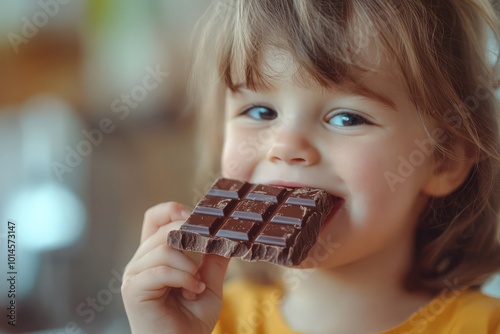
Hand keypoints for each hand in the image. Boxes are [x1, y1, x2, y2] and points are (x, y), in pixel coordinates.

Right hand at [121, 202, 229, 333]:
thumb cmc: (190, 323)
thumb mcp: (208, 285)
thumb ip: (213, 260)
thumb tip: (227, 235)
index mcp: (155, 257)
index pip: (154, 219)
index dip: (172, 210)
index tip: (194, 215)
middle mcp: (140, 262)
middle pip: (163, 229)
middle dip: (190, 237)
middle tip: (206, 253)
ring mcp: (134, 274)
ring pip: (164, 248)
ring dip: (189, 266)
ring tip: (197, 286)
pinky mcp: (133, 289)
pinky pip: (161, 269)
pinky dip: (183, 278)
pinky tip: (192, 291)